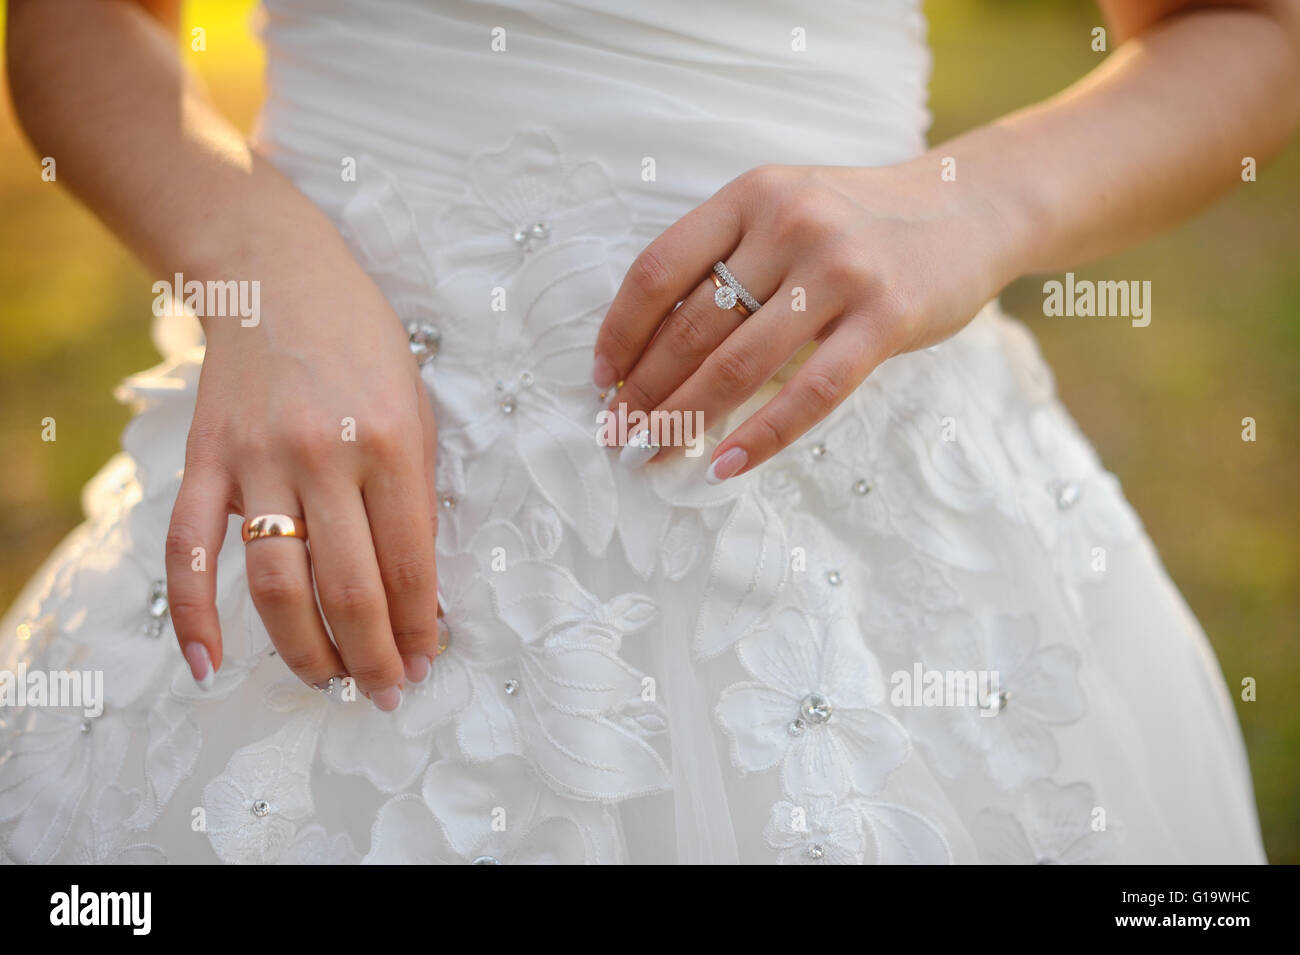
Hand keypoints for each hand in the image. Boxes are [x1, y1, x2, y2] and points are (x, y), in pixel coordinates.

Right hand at [164, 255, 441, 710]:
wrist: (278, 279)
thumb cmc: (364, 344)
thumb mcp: (415, 406)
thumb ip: (413, 491)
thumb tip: (415, 587)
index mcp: (389, 442)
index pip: (409, 563)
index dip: (419, 626)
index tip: (426, 661)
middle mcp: (323, 456)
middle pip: (347, 588)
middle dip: (373, 654)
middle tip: (386, 690)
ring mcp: (257, 460)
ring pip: (275, 585)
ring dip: (304, 650)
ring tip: (329, 683)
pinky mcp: (206, 461)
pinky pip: (191, 551)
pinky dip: (194, 615)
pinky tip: (209, 666)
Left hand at [592, 161, 1021, 480]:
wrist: (968, 206)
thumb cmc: (858, 223)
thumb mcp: (786, 212)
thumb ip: (729, 261)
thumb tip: (652, 353)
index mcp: (751, 195)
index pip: (657, 270)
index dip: (619, 332)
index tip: (601, 380)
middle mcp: (789, 224)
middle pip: (691, 326)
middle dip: (644, 391)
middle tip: (616, 436)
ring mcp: (840, 270)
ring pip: (739, 364)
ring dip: (685, 419)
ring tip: (651, 454)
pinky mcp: (887, 317)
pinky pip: (810, 392)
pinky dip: (760, 436)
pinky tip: (724, 465)